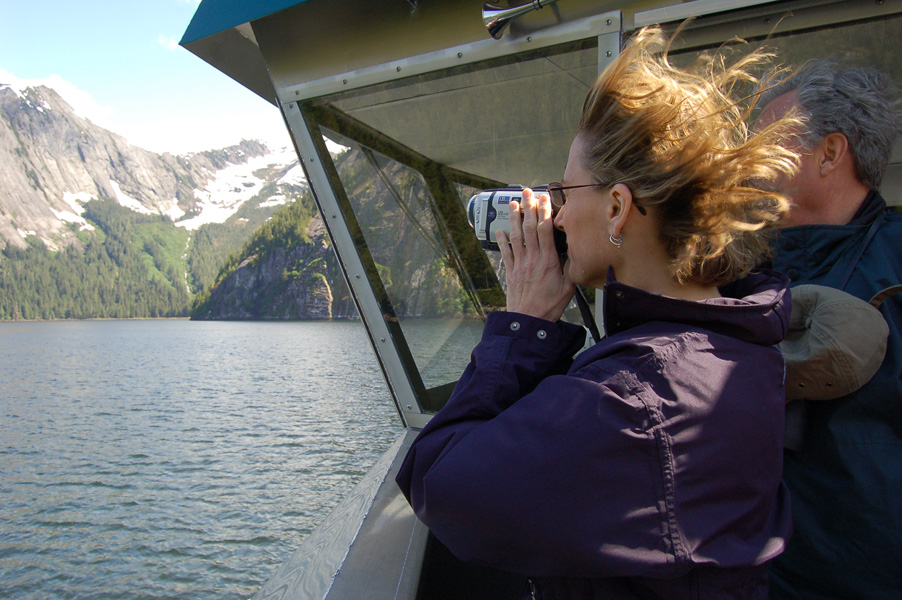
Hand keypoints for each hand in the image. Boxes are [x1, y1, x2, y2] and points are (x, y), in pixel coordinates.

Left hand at [496, 189, 574, 320]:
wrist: (529, 320)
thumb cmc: (549, 306)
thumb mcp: (569, 286)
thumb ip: (570, 267)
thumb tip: (573, 252)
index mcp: (548, 261)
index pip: (546, 230)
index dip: (545, 212)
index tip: (545, 199)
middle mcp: (532, 259)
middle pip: (530, 228)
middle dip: (529, 208)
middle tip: (527, 193)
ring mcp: (520, 264)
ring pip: (517, 236)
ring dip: (515, 218)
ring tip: (514, 204)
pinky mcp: (510, 272)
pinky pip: (505, 252)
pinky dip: (502, 240)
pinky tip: (500, 230)